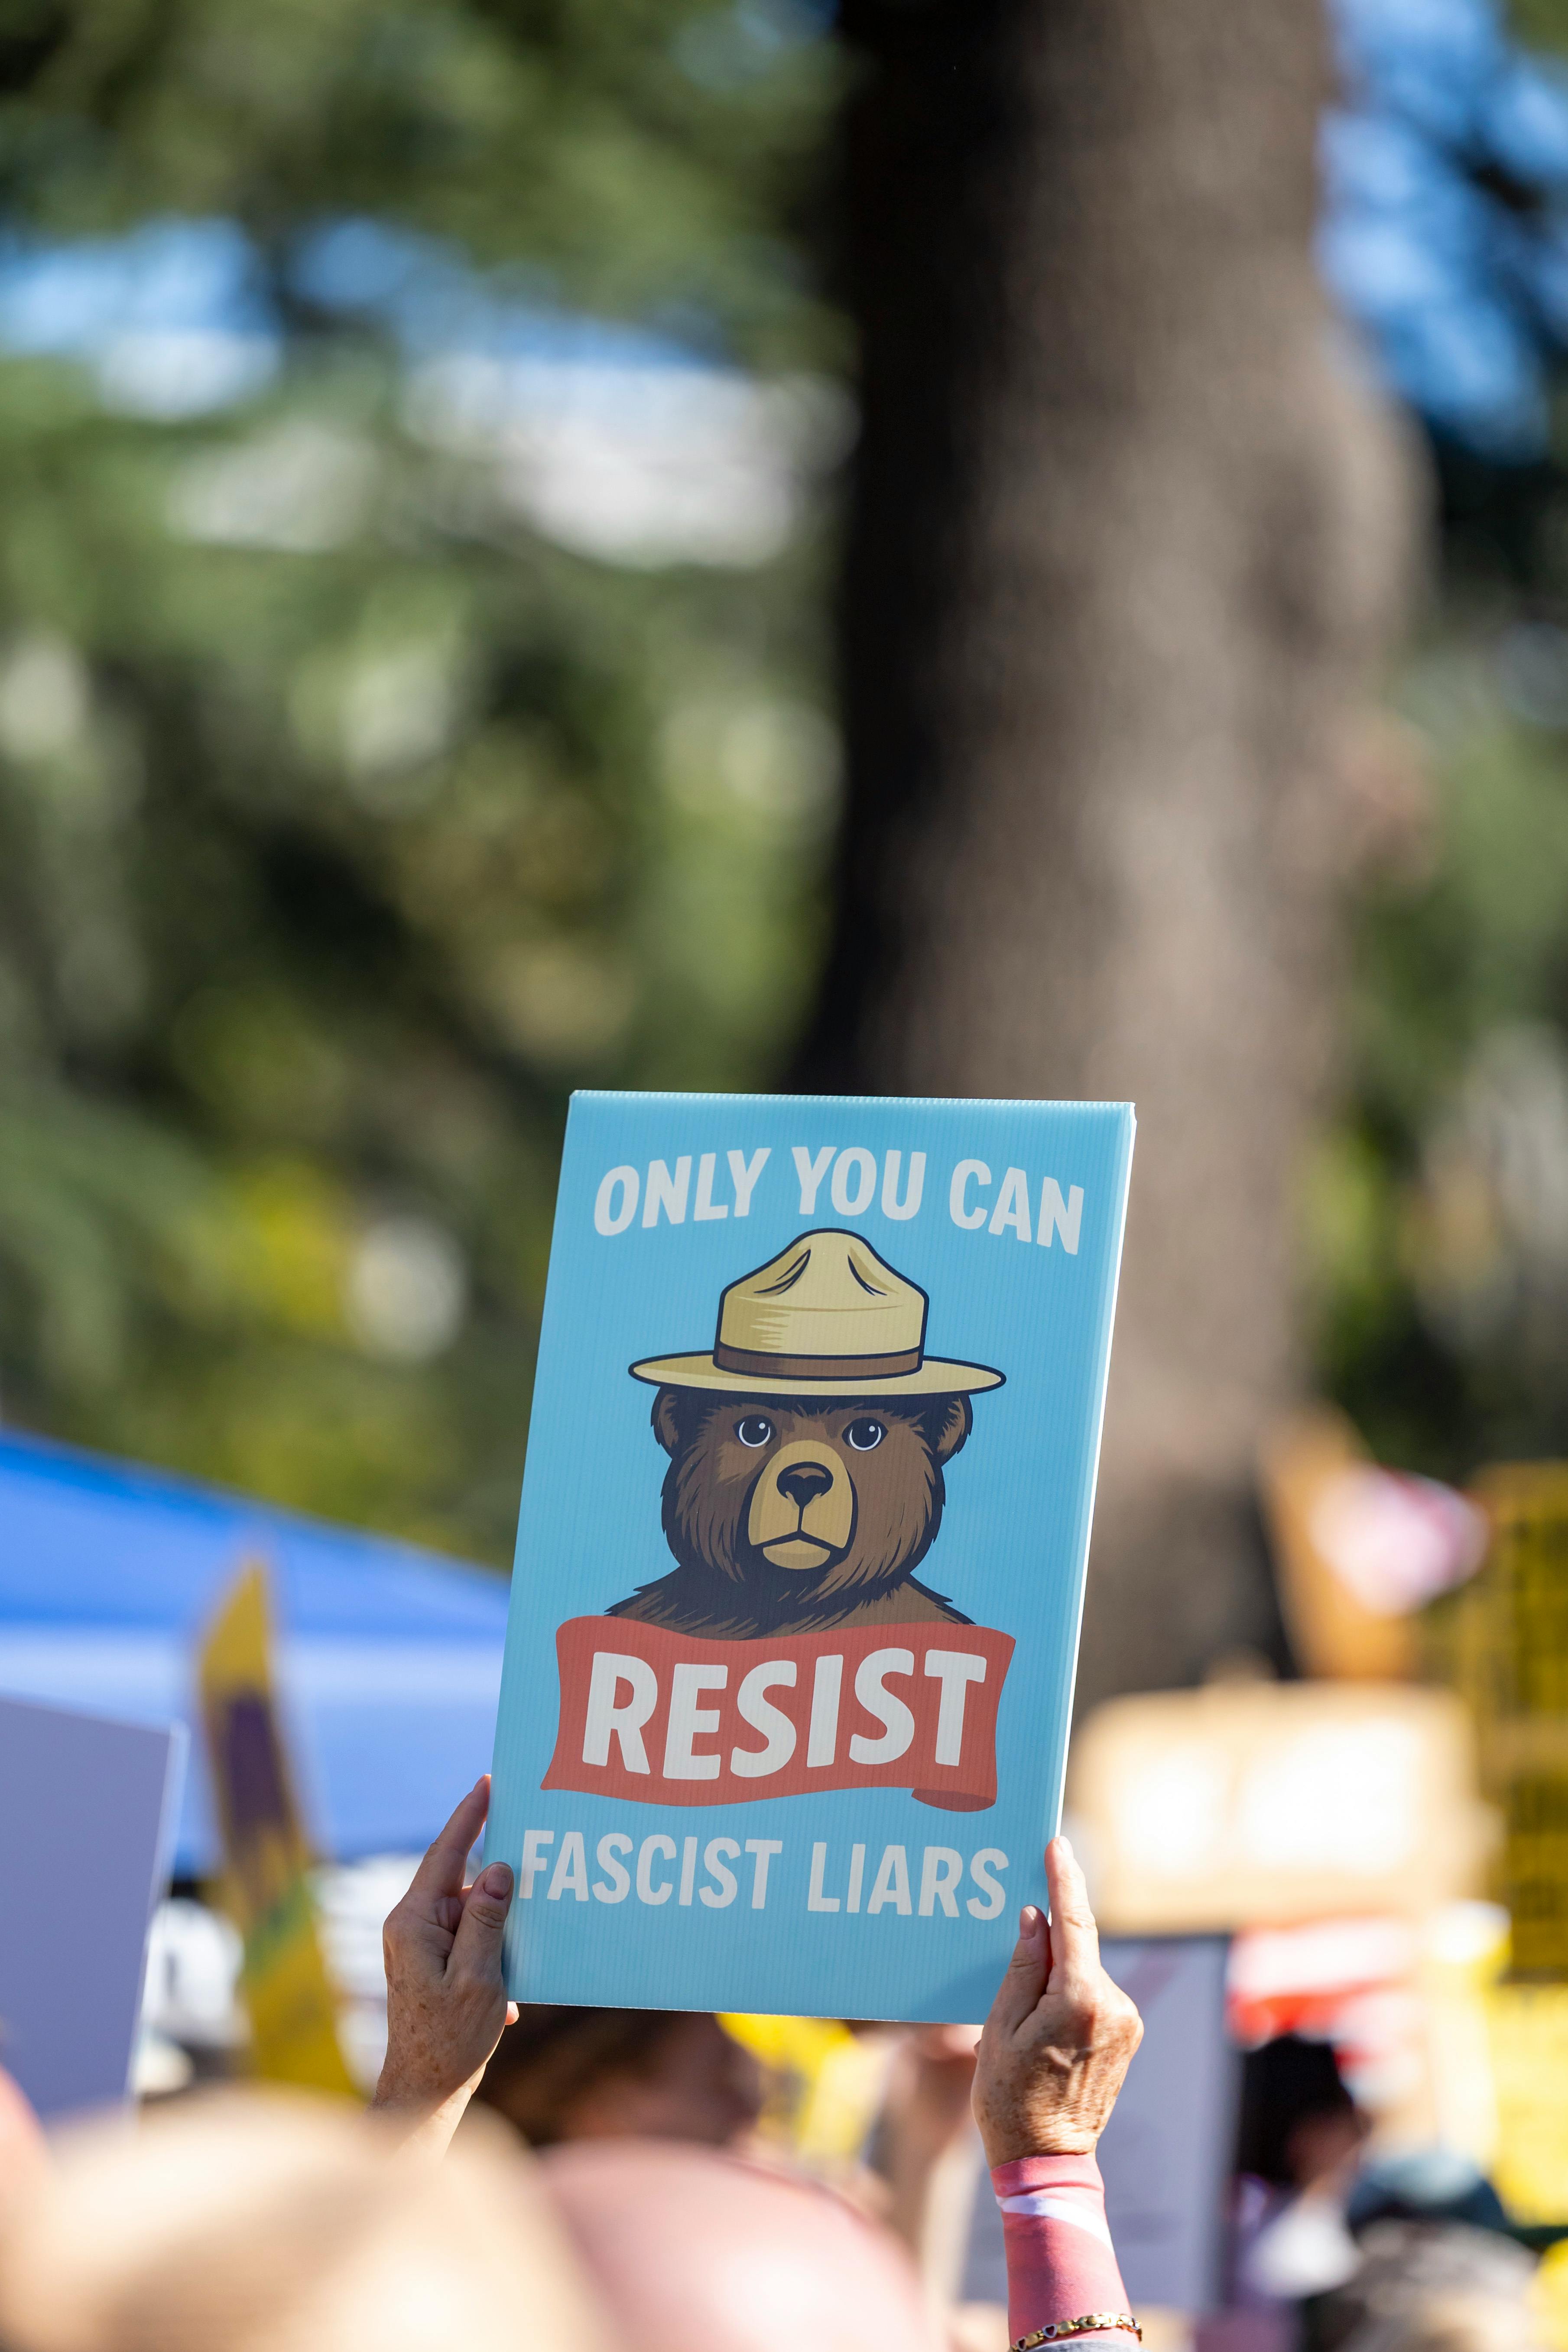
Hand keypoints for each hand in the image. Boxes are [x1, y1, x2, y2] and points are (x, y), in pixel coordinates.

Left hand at [373, 1776, 516, 2151]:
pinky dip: (494, 1951)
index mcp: (413, 1923)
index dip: (469, 1816)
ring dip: (499, 1921)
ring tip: (528, 1927)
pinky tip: (512, 1987)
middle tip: (529, 1842)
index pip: (444, 1853)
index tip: (486, 1782)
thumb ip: (485, 1919)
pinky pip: (469, 1938)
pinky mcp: (432, 1965)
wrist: (424, 2093)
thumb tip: (497, 1868)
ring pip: (468, 1911)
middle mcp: (410, 1927)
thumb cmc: (449, 2039)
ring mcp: (419, 1946)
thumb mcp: (477, 1977)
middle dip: (495, 1873)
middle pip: (459, 1880)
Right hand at [972, 1836, 1141, 2165]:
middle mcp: (1115, 2005)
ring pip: (1083, 1971)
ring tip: (1020, 2020)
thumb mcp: (1000, 2028)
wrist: (1046, 2160)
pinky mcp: (1128, 2034)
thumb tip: (1034, 1918)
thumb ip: (1021, 1967)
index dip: (1063, 1880)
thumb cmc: (1010, 2098)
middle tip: (1012, 1976)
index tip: (1057, 1845)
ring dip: (1053, 1977)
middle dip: (1044, 1945)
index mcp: (1082, 2001)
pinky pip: (1092, 1994)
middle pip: (1076, 1948)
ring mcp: (1127, 2022)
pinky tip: (1040, 2028)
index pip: (1074, 1923)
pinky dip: (1066, 1994)